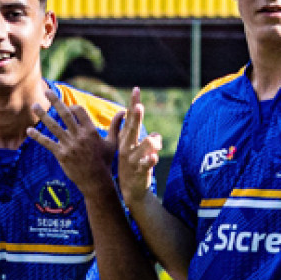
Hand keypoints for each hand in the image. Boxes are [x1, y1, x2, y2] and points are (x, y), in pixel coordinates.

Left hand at [26, 86, 116, 194]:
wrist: (96, 181)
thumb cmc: (105, 161)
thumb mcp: (112, 142)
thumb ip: (115, 126)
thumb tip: (124, 112)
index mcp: (91, 131)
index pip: (79, 111)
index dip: (72, 106)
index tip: (67, 107)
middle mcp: (79, 136)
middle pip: (65, 114)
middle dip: (55, 101)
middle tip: (46, 91)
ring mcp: (69, 145)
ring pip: (53, 127)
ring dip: (43, 115)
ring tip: (34, 106)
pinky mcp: (61, 155)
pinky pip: (47, 143)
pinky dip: (37, 136)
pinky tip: (29, 130)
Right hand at [111, 87, 163, 204]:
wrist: (131, 190)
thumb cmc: (133, 165)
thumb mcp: (133, 147)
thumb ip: (141, 134)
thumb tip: (149, 126)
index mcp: (126, 139)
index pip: (129, 118)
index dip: (133, 104)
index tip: (136, 89)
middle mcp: (127, 147)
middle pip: (132, 129)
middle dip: (135, 117)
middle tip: (137, 106)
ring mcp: (132, 159)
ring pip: (144, 145)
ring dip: (152, 142)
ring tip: (154, 142)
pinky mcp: (139, 170)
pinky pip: (147, 163)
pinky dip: (151, 160)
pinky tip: (154, 157)